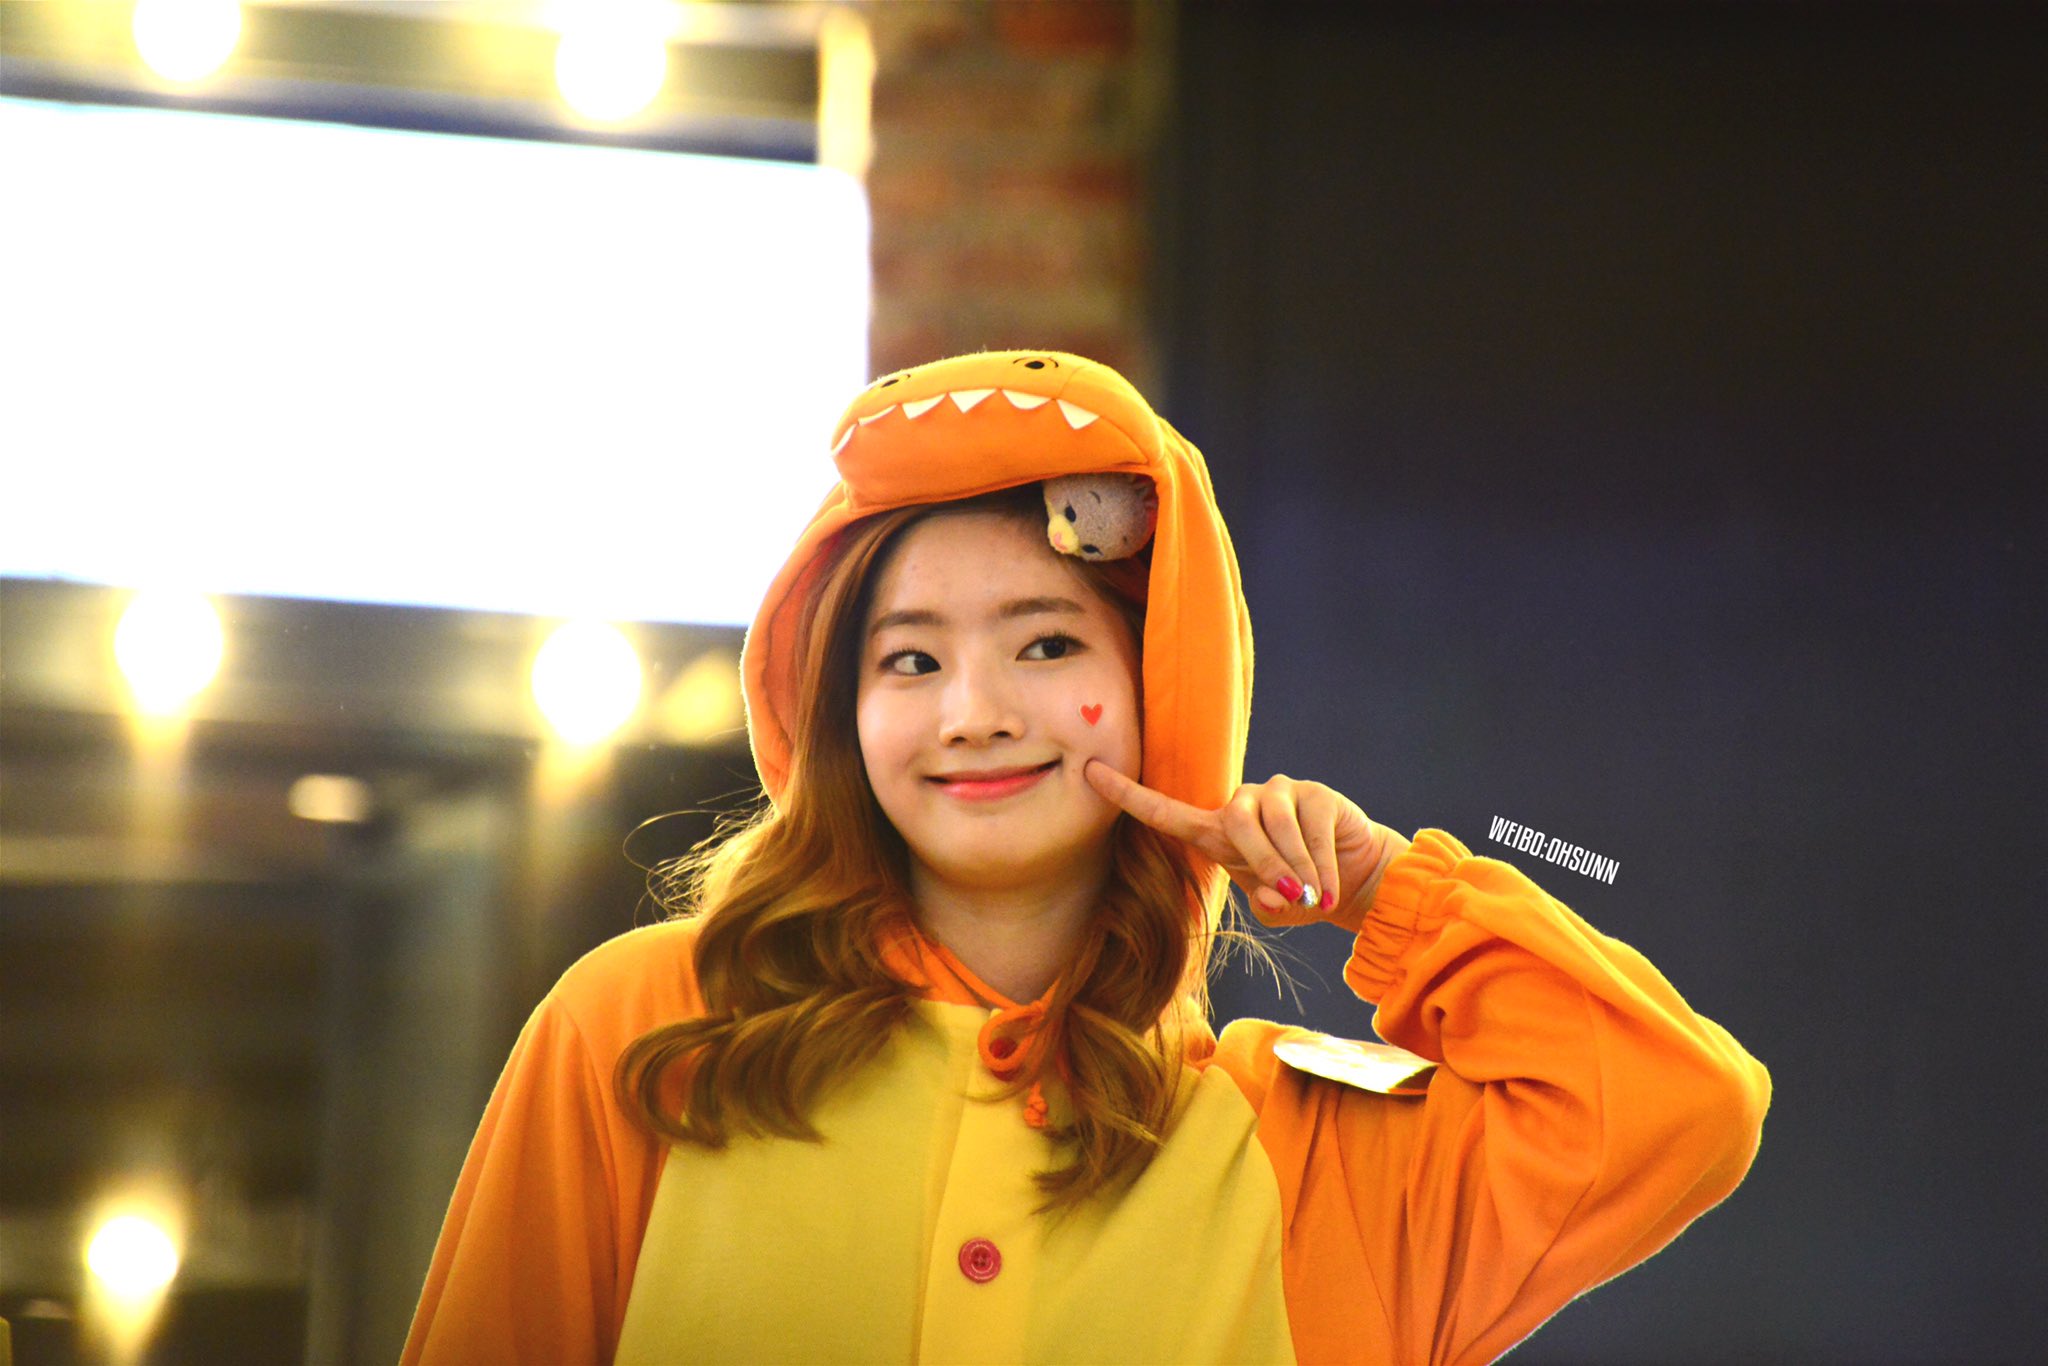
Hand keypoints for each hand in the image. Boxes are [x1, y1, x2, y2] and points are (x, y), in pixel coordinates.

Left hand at [1084, 760, 1407, 931]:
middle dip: (1264, 864)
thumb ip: (1266, 903)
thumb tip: (1272, 894)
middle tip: (1293, 895)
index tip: (1089, 770)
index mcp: (1216, 833)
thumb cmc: (1300, 893)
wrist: (1351, 880)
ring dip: (1296, 867)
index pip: (1163, 812)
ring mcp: (1278, 792)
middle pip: (1234, 823)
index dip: (1126, 794)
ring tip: (1313, 894)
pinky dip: (1321, 863)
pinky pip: (1310, 826)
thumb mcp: (1276, 907)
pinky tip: (1329, 885)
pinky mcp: (1314, 793)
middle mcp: (1241, 804)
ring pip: (1276, 824)